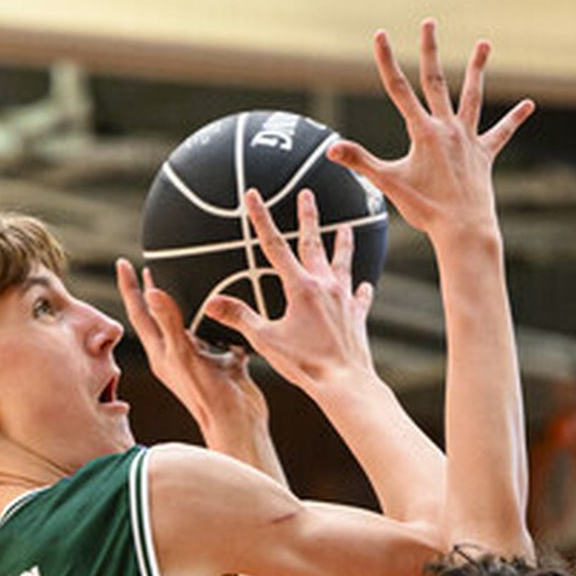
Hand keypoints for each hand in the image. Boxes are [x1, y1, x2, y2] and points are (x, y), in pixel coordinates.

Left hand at [115, 256, 270, 456]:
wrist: (239, 423)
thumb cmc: (208, 396)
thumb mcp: (184, 355)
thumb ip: (169, 322)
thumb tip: (151, 292)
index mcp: (161, 353)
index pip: (139, 314)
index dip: (130, 287)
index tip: (122, 262)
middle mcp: (177, 355)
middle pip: (160, 318)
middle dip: (153, 292)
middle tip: (149, 266)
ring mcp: (200, 360)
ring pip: (190, 325)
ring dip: (187, 304)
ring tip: (185, 280)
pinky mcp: (222, 362)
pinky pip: (218, 335)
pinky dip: (219, 320)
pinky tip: (227, 306)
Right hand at [203, 188, 376, 393]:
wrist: (345, 382)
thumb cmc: (305, 364)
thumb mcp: (266, 340)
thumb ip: (240, 317)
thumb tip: (212, 302)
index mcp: (300, 287)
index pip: (275, 245)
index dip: (261, 218)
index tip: (253, 195)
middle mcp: (324, 285)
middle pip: (313, 243)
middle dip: (308, 216)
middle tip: (308, 193)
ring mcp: (344, 298)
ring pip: (343, 262)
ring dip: (343, 243)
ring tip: (346, 227)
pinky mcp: (357, 316)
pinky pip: (360, 298)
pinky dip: (361, 290)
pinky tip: (364, 285)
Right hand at [329, 20, 532, 241]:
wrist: (462, 230)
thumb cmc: (426, 210)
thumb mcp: (389, 184)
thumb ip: (360, 162)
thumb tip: (331, 150)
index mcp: (423, 132)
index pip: (399, 89)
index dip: (387, 61)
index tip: (381, 35)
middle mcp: (448, 128)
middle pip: (435, 81)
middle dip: (430, 50)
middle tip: (429, 23)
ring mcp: (468, 139)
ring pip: (473, 96)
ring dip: (477, 69)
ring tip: (484, 44)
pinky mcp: (484, 154)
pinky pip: (501, 133)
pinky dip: (514, 119)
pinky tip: (529, 105)